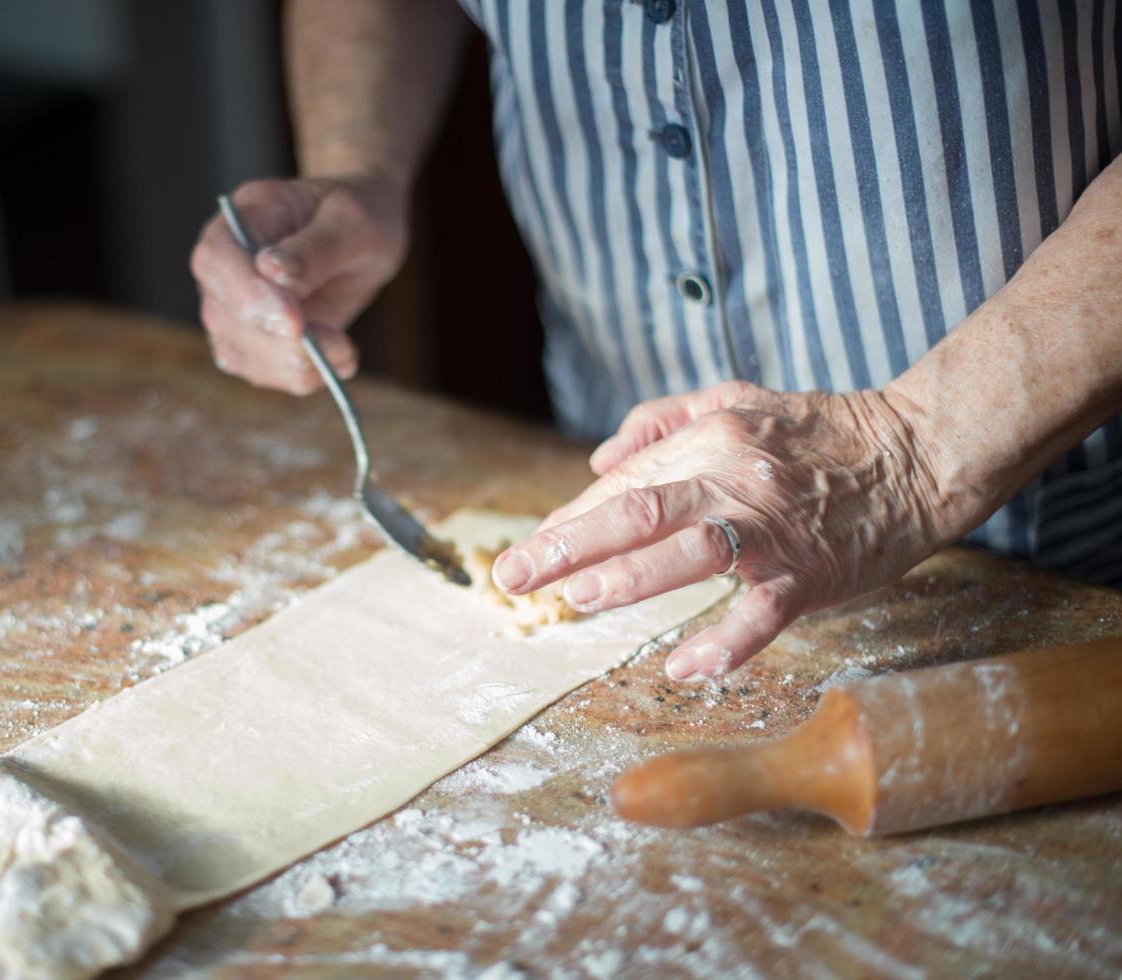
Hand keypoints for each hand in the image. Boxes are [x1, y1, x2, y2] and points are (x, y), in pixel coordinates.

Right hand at [189, 174, 407, 393]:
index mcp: (240, 220)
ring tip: (346, 349)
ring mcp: (232, 309)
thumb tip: (271, 271)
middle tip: (339, 343)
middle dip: (281, 341)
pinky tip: (341, 358)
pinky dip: (304, 375)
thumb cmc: (356, 217)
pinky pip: (265, 373)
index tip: (295, 322)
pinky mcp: (252, 343)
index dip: (248, 296)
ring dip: (297, 364)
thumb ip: (312, 249)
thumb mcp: (351, 223)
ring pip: (240, 354)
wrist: (362, 237)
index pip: (217, 260)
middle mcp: (225, 268)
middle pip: (223, 317)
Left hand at [492, 381, 950, 681]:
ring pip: (690, 552)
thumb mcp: (738, 399)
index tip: (524, 555)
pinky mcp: (811, 573)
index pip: (621, 485)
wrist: (921, 450)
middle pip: (638, 511)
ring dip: (628, 579)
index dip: (567, 521)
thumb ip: (663, 421)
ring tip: (577, 601)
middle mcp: (734, 479)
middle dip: (567, 545)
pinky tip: (684, 668)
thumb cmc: (823, 431)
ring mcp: (772, 530)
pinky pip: (762, 612)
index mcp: (711, 439)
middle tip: (513, 577)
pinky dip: (724, 643)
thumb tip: (600, 459)